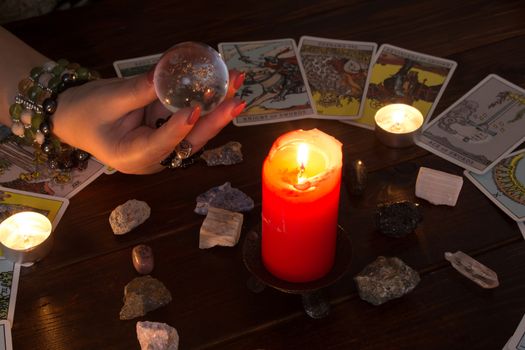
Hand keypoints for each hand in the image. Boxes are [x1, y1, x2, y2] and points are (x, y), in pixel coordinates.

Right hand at [52, 70, 245, 173]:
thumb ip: (139, 91)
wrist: (73, 118)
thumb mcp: (108, 99)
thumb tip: (167, 76)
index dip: (179, 128)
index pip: (159, 145)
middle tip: (237, 100)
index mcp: (131, 157)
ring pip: (196, 133)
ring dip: (217, 111)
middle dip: (215, 120)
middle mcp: (154, 158)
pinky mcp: (168, 134)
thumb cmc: (84, 112)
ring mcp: (164, 147)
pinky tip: (222, 88)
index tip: (195, 110)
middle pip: (189, 142)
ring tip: (237, 87)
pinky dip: (207, 106)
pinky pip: (191, 123)